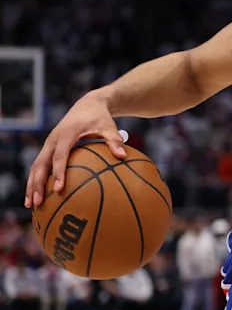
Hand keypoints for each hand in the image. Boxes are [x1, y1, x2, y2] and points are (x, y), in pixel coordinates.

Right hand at [25, 91, 126, 208]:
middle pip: (41, 164)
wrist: (88, 104)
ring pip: (36, 166)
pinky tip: (36, 195)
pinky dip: (35, 179)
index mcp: (66, 134)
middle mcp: (53, 139)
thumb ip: (115, 140)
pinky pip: (39, 165)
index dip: (59, 172)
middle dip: (37, 184)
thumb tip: (123, 156)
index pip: (60, 156)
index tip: (59, 189)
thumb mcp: (109, 126)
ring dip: (32, 184)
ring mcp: (49, 143)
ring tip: (29, 204)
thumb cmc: (100, 118)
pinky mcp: (49, 147)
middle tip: (36, 202)